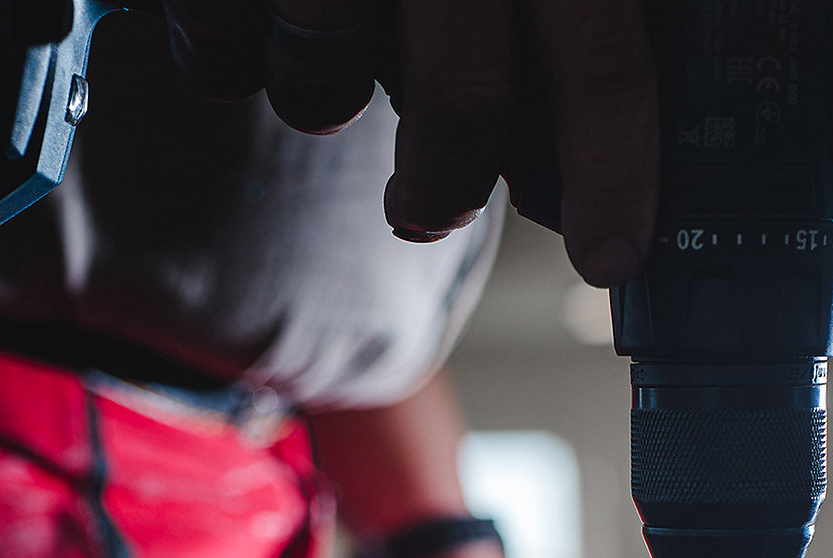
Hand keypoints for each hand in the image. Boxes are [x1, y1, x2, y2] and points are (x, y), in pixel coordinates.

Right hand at [160, 1, 658, 286]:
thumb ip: (553, 1)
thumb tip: (559, 141)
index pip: (603, 52)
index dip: (615, 170)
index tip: (613, 257)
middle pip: (462, 106)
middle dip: (445, 188)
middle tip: (429, 205)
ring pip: (324, 82)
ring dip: (320, 91)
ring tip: (319, 33)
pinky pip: (218, 49)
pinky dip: (224, 51)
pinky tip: (246, 6)